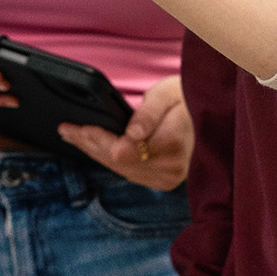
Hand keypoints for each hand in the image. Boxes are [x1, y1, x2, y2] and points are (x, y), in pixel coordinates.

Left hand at [60, 75, 191, 189]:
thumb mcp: (167, 95)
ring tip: (72, 136)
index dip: (100, 140)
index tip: (79, 129)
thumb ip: (148, 115)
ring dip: (94, 153)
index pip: (126, 149)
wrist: (210, 116)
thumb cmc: (186, 99)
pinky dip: (107, 159)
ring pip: (120, 169)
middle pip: (119, 161)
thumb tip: (130, 135)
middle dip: (90, 144)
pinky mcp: (163, 181)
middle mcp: (172, 168)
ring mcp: (168, 178)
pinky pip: (128, 172)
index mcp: (173, 144)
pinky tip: (92, 148)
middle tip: (66, 129)